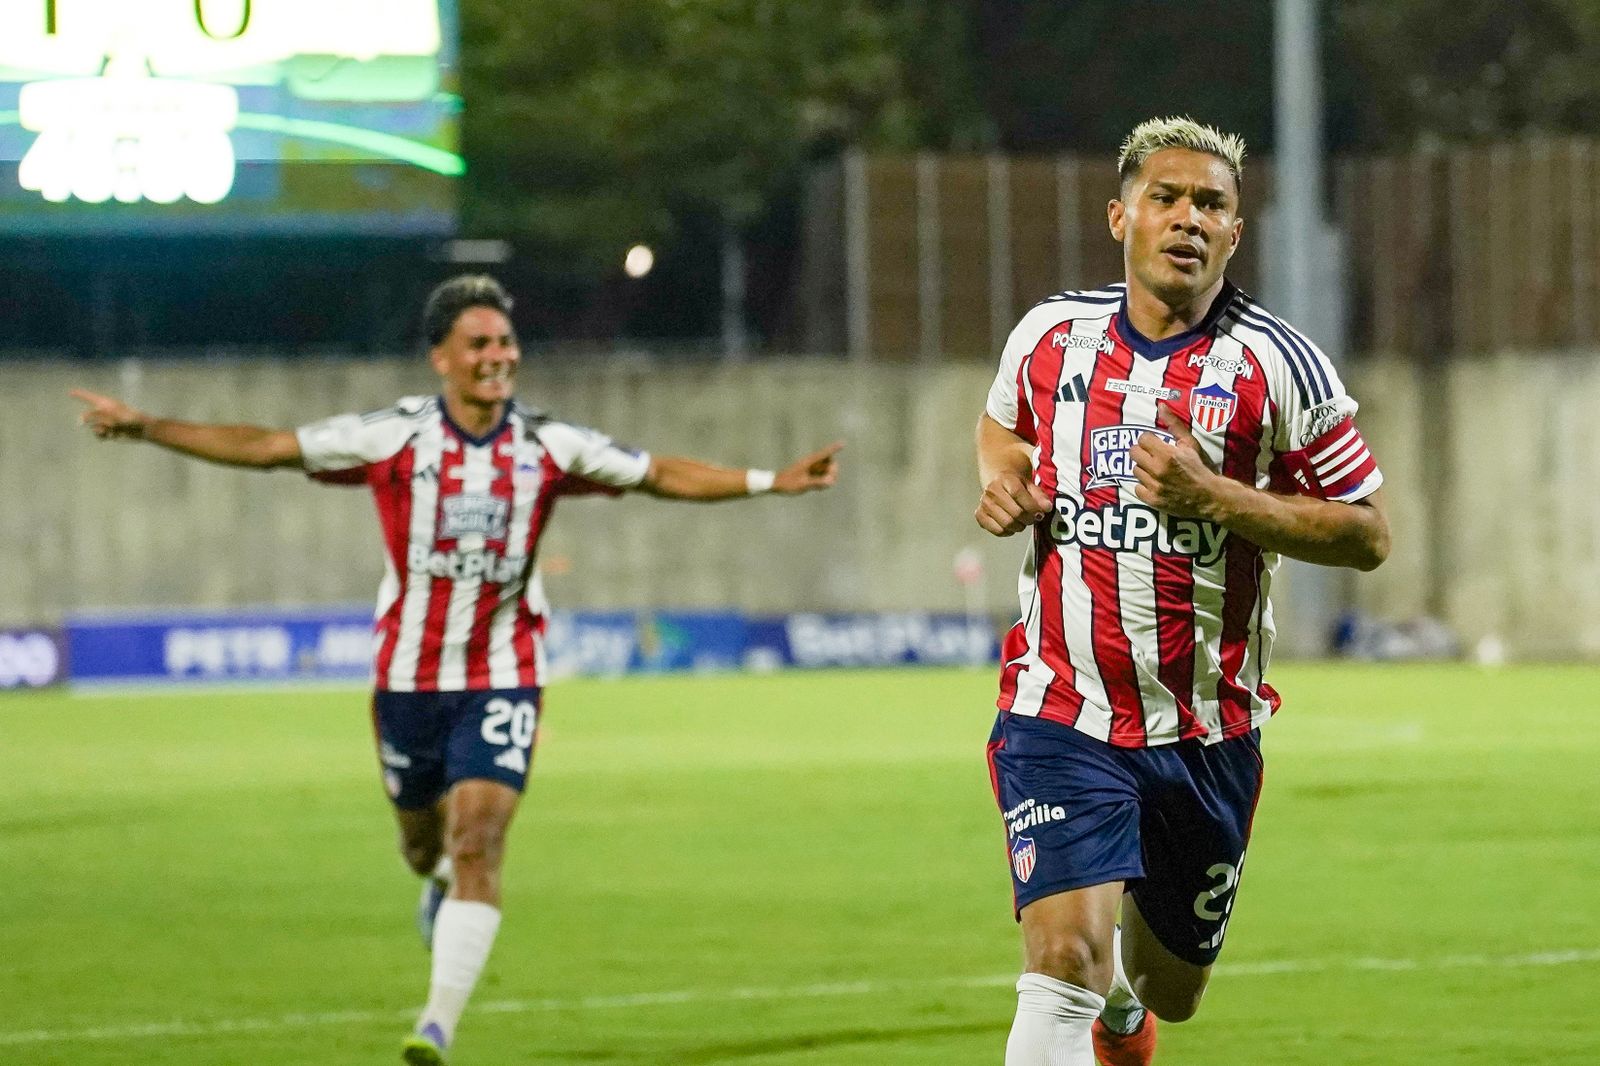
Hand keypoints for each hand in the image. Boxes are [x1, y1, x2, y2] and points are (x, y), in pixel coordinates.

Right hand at [70, 388, 148, 439]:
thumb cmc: (129, 418)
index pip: (89, 397)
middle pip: (88, 415)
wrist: (142, 430)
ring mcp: (106, 422)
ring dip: (100, 429)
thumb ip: (95, 415)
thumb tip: (81, 419)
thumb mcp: (111, 415)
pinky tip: (111, 436)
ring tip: (112, 429)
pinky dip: (102, 436)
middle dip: (90, 419)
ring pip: (93, 426)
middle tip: (97, 423)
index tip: (69, 392)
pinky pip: (98, 435)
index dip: (79, 394)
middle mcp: (105, 412)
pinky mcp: (109, 432)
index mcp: (106, 403)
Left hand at [773, 441, 842, 493]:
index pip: (825, 453)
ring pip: (826, 470)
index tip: (843, 443)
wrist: (776, 484)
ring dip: (828, 477)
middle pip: (829, 463)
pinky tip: (816, 487)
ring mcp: (811, 469)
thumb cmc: (788, 483)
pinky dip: (823, 481)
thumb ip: (818, 482)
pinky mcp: (810, 474)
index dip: (834, 448)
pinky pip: (821, 476)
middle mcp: (812, 463)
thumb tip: (831, 480)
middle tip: (828, 480)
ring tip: (819, 486)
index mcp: (809, 462)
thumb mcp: (803, 484)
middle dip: (833, 471)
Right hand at [975, 471, 1051, 536]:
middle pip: (1014, 512)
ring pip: (1007, 523)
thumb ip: (1040, 496)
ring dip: (1019, 526)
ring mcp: (984, 503)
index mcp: (1005, 479)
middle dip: (1028, 519)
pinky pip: (997, 530)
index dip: (1032, 507)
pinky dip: (1008, 531)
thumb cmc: (1016, 485)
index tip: (1040, 514)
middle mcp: (992, 490)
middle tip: (1032, 518)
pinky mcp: (980, 515)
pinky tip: (1011, 525)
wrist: (999, 483)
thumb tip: (1047, 507)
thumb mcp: (1030, 486)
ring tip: (1022, 521)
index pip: (1018, 494)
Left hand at [1130, 402, 1218, 516]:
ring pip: (1135, 470)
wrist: (1210, 496)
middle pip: (1133, 453)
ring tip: (1156, 470)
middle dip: (1142, 452)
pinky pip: (1137, 488)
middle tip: (1153, 456)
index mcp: (1167, 454)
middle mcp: (1158, 470)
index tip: (1155, 444)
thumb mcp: (1190, 444)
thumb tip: (1160, 406)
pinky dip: (1144, 486)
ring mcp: (1154, 487)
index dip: (1149, 440)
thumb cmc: (1201, 467)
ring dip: (1144, 469)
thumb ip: (1174, 425)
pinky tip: (1155, 483)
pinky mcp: (1152, 500)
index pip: (1142, 439)